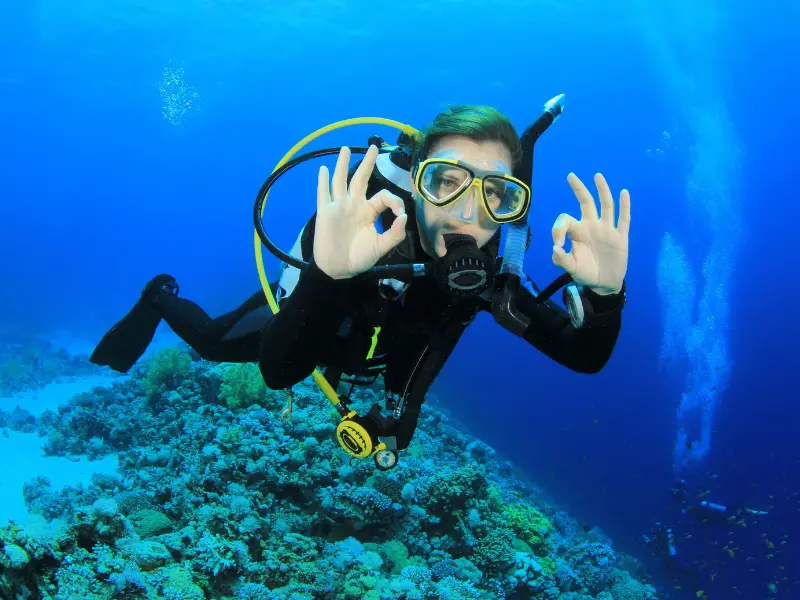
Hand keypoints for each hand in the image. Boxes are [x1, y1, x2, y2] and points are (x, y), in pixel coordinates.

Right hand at [314, 145, 407, 279]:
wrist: (339, 269)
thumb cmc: (360, 258)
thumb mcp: (382, 247)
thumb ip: (395, 233)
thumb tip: (403, 216)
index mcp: (369, 212)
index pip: (383, 196)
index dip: (394, 200)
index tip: (400, 213)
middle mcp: (354, 205)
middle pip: (361, 179)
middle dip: (368, 163)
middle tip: (374, 146)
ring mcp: (339, 207)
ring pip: (341, 180)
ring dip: (343, 164)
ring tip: (346, 149)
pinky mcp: (326, 212)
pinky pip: (323, 194)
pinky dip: (322, 181)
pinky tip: (323, 169)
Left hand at [551, 172, 630, 294]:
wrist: (604, 284)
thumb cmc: (585, 273)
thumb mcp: (570, 269)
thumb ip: (561, 260)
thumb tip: (555, 249)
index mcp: (577, 232)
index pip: (566, 220)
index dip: (558, 229)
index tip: (557, 245)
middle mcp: (591, 226)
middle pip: (586, 203)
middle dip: (578, 189)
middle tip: (570, 175)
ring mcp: (607, 230)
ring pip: (606, 206)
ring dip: (602, 190)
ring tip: (597, 176)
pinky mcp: (620, 237)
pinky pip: (624, 219)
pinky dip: (625, 206)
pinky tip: (624, 193)